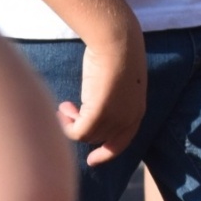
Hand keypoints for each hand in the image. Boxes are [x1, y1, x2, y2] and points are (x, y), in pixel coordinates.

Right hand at [57, 16, 147, 166]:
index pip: (123, 142)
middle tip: (67, 109)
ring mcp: (116, 117)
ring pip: (86, 135)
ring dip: (72, 123)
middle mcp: (129, 118)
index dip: (107, 152)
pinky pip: (77, 132)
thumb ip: (113, 100)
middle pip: (98, 138)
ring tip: (65, 105)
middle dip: (81, 128)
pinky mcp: (100, 113)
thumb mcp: (120, 83)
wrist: (117, 40)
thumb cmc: (117, 54)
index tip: (91, 159)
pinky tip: (63, 108)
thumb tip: (96, 111)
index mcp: (137, 111)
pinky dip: (67, 125)